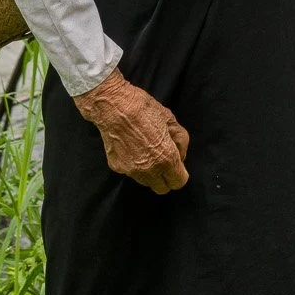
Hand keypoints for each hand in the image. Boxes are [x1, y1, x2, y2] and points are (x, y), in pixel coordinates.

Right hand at [73, 71, 189, 192]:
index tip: (177, 163)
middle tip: (164, 159)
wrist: (113, 106)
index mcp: (165, 158)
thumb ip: (180, 140)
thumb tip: (180, 154)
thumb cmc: (143, 108)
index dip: (180, 173)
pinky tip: (132, 147)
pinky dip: (134, 165)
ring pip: (146, 182)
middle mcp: (148, 170)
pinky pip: (131, 172)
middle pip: (162, 188)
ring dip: (150, 173)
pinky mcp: (116, 167)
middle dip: (166, 177)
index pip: (178, 182)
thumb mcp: (170, 119)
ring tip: (146, 151)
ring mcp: (131, 171)